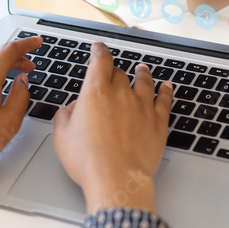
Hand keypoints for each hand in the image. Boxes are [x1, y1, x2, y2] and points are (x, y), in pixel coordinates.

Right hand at [52, 42, 172, 213]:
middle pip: (120, 73)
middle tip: (113, 73)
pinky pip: (165, 100)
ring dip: (142, 73)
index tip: (98, 48)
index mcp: (95, 93)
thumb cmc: (89, 161)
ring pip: (145, 81)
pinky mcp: (158, 122)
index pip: (100, 61)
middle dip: (115, 71)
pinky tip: (166, 86)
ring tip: (142, 69)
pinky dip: (166, 90)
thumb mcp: (62, 136)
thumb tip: (73, 108)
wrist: (117, 179)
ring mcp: (142, 107)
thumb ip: (66, 116)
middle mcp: (121, 94)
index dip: (99, 51)